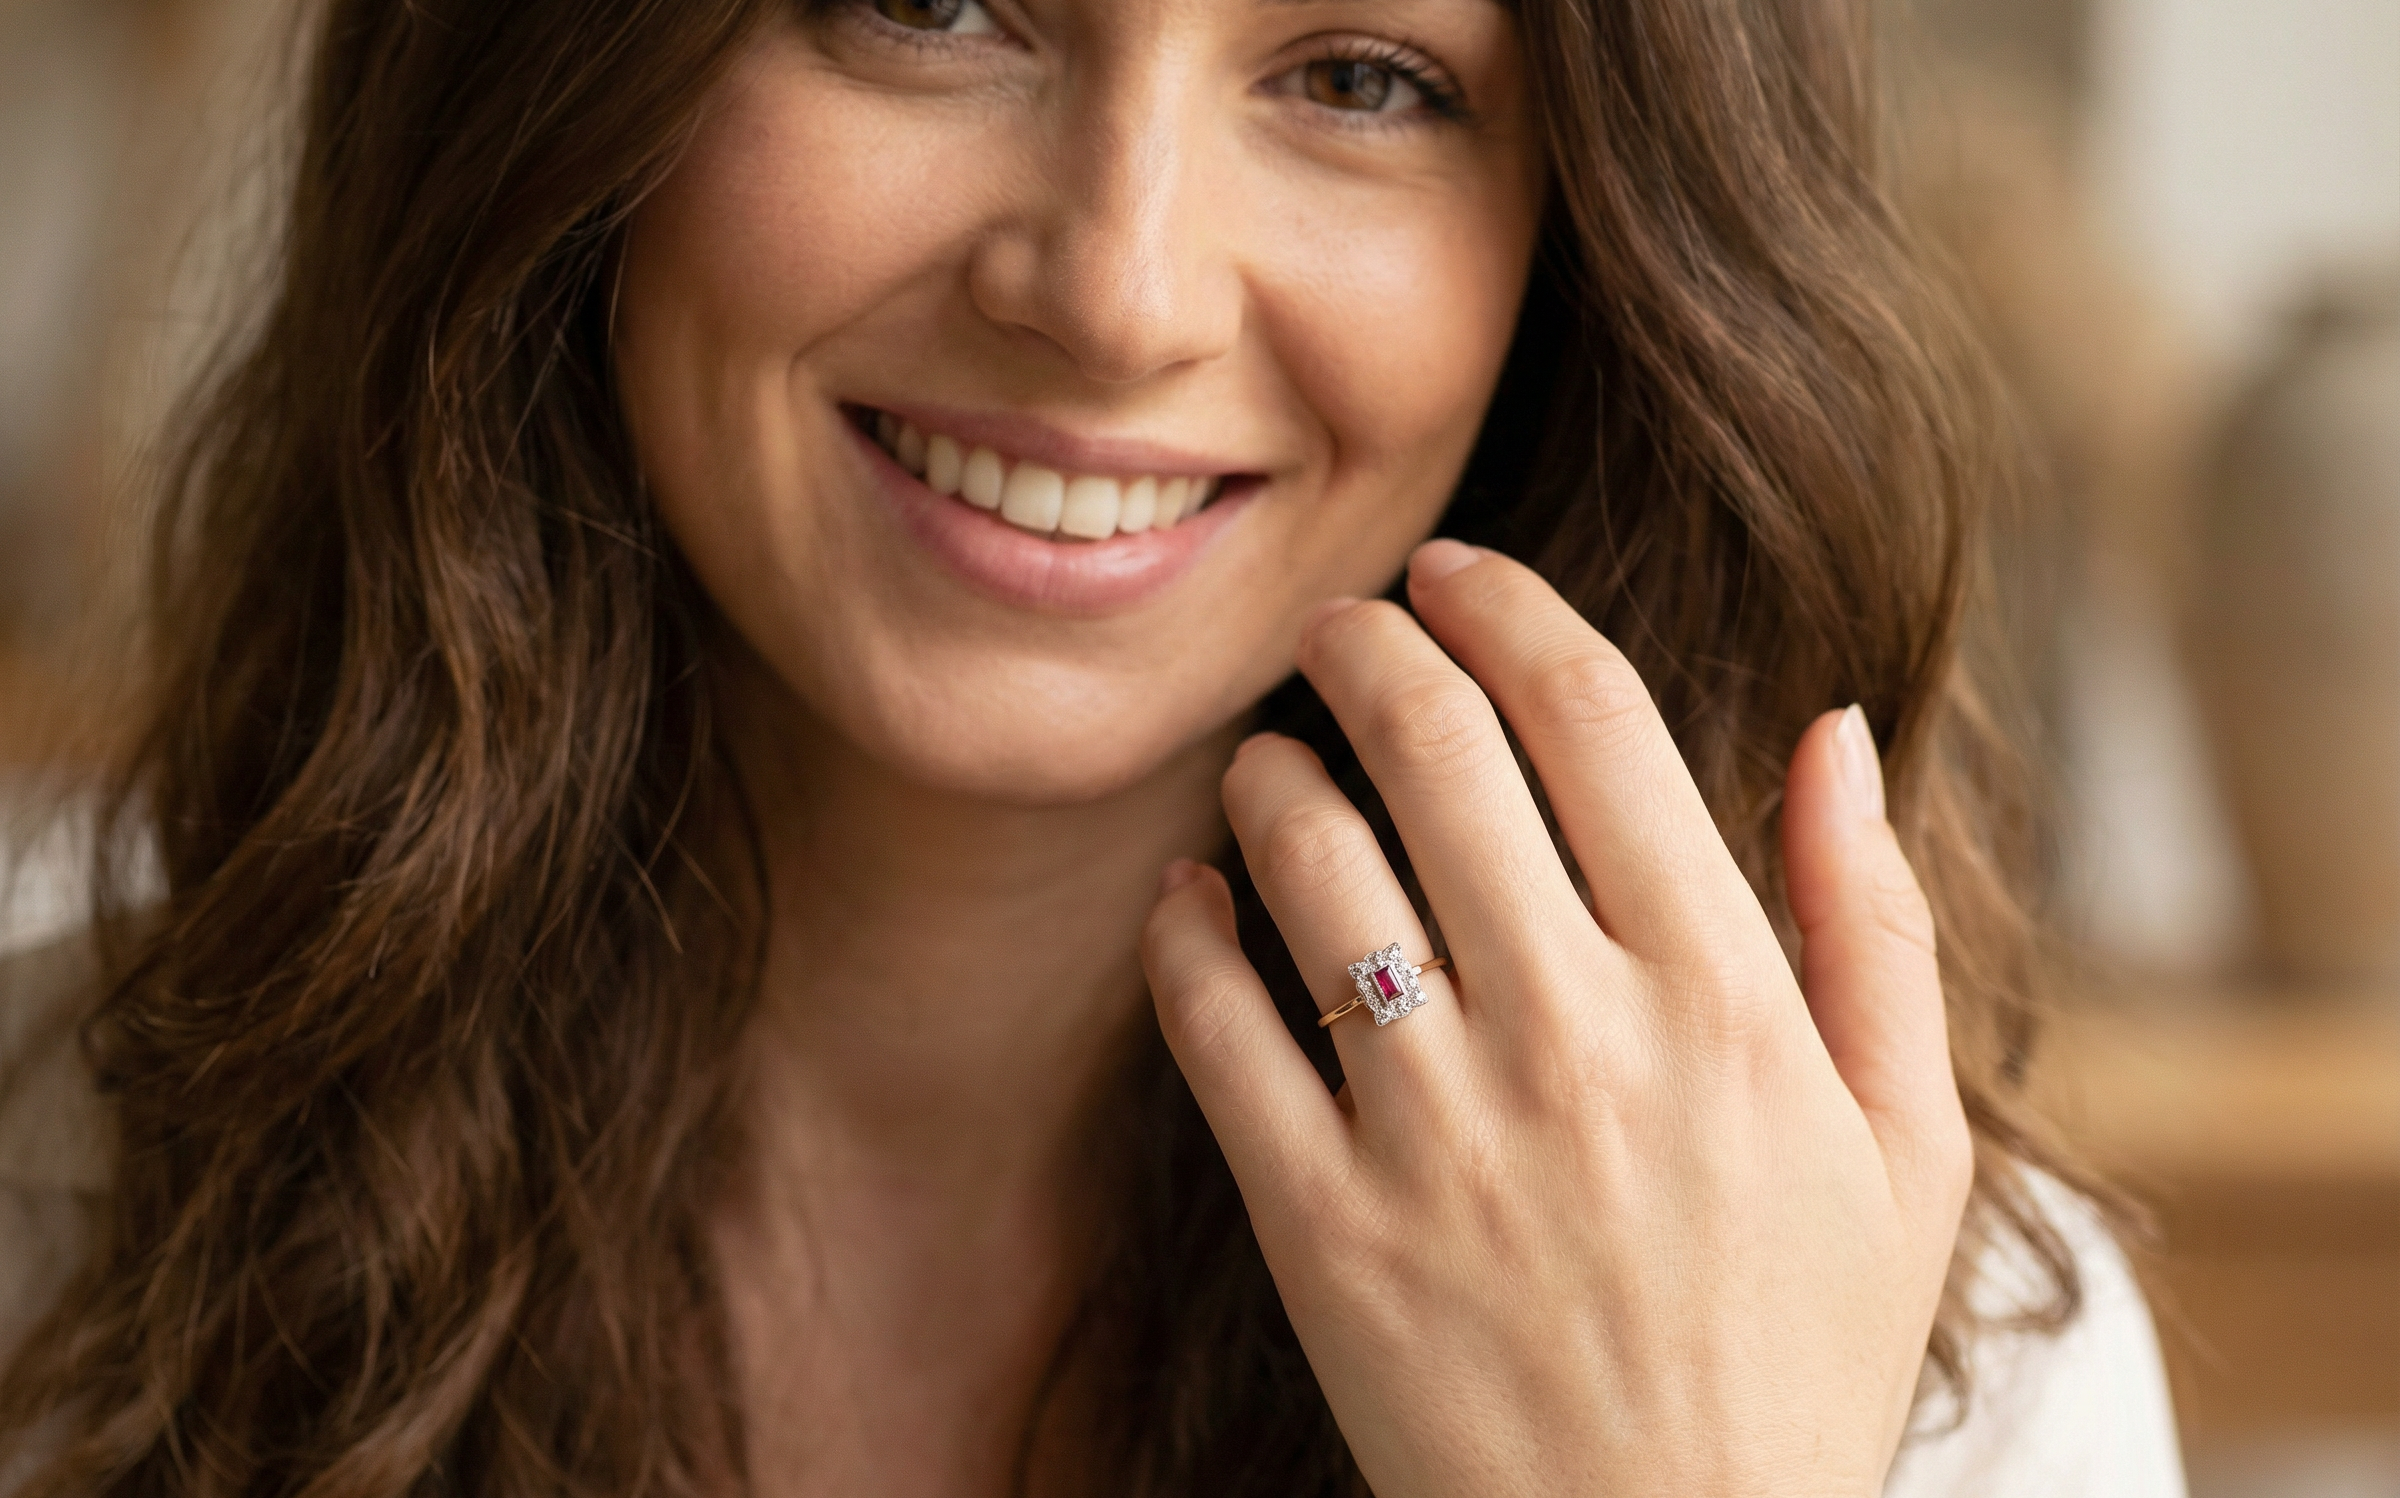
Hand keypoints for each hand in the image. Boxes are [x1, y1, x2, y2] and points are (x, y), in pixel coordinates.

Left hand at [1142, 541, 1972, 1497]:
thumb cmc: (1799, 1357)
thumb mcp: (1911, 1149)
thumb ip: (1877, 925)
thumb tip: (1832, 726)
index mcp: (1726, 1001)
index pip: (1595, 717)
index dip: (1506, 608)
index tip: (1454, 572)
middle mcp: (1577, 1040)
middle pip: (1437, 753)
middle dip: (1367, 647)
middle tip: (1335, 625)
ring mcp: (1438, 1132)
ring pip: (1311, 868)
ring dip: (1270, 774)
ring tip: (1266, 758)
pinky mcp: (1324, 1225)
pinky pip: (1219, 1029)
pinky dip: (1186, 934)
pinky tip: (1191, 896)